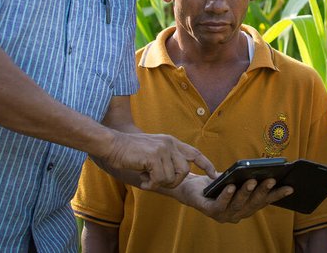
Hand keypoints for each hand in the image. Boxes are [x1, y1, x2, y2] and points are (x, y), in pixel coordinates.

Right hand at [99, 132, 216, 188]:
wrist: (112, 144)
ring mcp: (163, 148)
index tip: (214, 174)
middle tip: (157, 182)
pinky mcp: (154, 156)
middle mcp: (170, 143)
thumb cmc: (129, 152)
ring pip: (173, 177)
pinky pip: (160, 179)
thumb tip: (175, 177)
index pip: (194, 153)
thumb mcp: (152, 152)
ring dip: (160, 183)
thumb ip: (165, 160)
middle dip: (174, 182)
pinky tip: (142, 178)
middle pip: (185, 171)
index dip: (206, 164)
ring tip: (147, 178)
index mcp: (171, 142)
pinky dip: (151, 184)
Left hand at [155, 173, 293, 222]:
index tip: (290, 187)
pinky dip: (226, 195)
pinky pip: (219, 204)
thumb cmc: (216, 183)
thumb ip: (247, 178)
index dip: (276, 195)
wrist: (191, 188)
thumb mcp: (235, 179)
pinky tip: (231, 185)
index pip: (264, 202)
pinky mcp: (209, 211)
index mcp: (245, 208)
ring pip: (237, 204)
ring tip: (251, 180)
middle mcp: (236, 215)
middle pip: (252, 204)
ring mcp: (223, 215)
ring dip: (245, 192)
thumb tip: (265, 169)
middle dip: (262, 191)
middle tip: (271, 179)